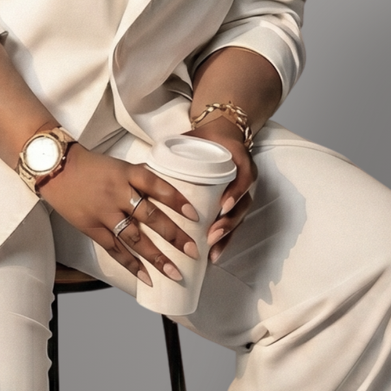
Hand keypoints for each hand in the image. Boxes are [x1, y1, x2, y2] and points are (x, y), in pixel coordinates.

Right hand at [39, 147, 199, 285]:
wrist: (56, 169)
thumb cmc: (92, 166)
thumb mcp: (121, 165)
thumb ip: (143, 178)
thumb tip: (169, 191)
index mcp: (128, 174)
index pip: (158, 186)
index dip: (177, 201)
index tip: (195, 216)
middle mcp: (118, 193)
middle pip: (150, 216)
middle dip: (174, 235)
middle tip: (193, 250)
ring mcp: (104, 213)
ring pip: (135, 238)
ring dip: (157, 257)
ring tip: (174, 272)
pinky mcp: (91, 228)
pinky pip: (114, 249)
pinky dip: (131, 265)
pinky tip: (147, 277)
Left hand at [183, 115, 256, 263]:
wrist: (223, 135)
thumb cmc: (206, 139)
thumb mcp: (196, 139)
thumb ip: (177, 149)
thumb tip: (145, 163)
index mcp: (240, 160)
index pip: (244, 178)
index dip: (236, 193)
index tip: (223, 205)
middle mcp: (245, 178)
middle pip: (244, 205)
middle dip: (229, 222)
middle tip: (212, 235)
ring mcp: (243, 193)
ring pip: (240, 218)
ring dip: (227, 236)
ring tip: (212, 251)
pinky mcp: (236, 204)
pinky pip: (234, 224)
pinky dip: (225, 240)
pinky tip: (214, 255)